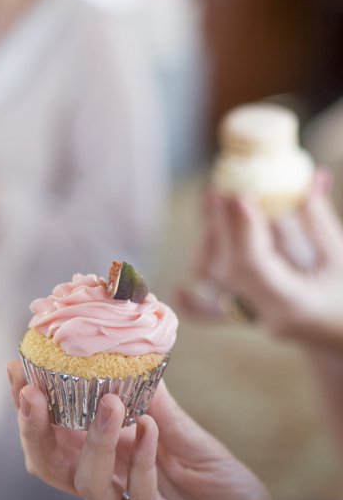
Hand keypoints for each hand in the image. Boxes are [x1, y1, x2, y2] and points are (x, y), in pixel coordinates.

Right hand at [7, 361, 285, 499]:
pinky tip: (147, 428)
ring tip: (108, 402)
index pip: (58, 429)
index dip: (36, 402)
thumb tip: (138, 360)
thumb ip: (164, 413)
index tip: (20, 367)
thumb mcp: (198, 445)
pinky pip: (137, 494)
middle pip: (50, 459)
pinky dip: (142, 461)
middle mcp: (108, 484)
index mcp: (110, 458)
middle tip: (30, 391)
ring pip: (86, 479)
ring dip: (93, 439)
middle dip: (34, 425)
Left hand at [179, 170, 342, 349]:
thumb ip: (320, 223)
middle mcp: (266, 315)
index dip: (244, 230)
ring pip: (214, 285)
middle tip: (218, 191)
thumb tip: (309, 179)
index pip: (254, 266)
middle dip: (221, 227)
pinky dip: (193, 303)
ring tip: (210, 209)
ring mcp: (254, 319)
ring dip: (208, 245)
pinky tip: (179, 291)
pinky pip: (211, 316)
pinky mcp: (248, 320)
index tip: (241, 198)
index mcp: (293, 302)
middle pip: (228, 270)